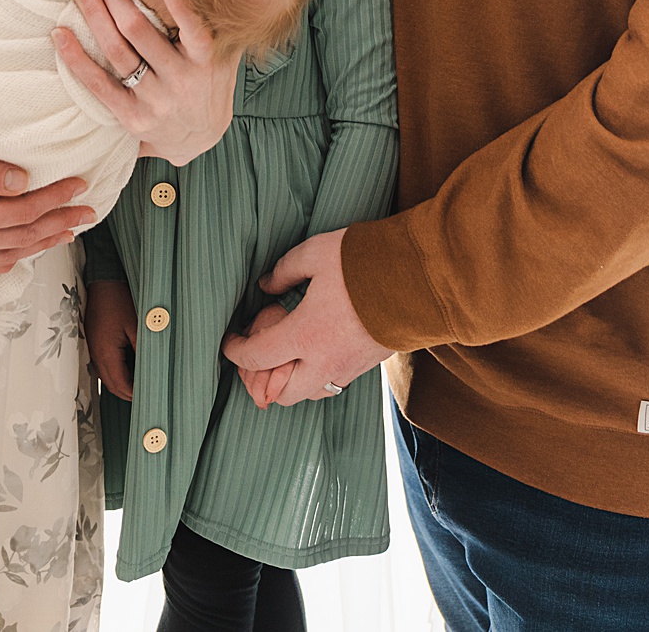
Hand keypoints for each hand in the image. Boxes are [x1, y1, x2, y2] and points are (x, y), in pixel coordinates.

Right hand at [0, 137, 91, 276]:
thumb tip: (22, 182)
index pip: (19, 212)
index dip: (53, 199)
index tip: (79, 184)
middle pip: (19, 239)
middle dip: (58, 223)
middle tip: (88, 210)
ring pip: (5, 258)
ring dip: (40, 244)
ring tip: (68, 230)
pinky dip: (10, 260)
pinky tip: (26, 250)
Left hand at [55, 0, 237, 164]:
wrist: (201, 137)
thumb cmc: (208, 81)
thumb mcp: (222, 54)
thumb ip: (216, 23)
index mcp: (205, 61)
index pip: (193, 29)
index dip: (177, 3)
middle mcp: (181, 81)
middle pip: (139, 32)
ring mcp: (155, 101)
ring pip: (116, 52)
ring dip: (94, 16)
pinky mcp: (132, 118)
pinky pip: (98, 84)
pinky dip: (76, 58)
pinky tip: (60, 35)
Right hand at [84, 278, 138, 400]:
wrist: (103, 280)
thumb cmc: (119, 299)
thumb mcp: (137, 325)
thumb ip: (143, 350)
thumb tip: (151, 370)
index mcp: (106, 352)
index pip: (120, 384)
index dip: (135, 394)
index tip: (150, 396)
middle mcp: (96, 354)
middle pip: (112, 385)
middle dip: (128, 393)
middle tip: (147, 394)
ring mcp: (93, 348)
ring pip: (107, 376)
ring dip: (122, 383)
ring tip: (141, 383)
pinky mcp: (95, 341)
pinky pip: (104, 364)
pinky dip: (117, 372)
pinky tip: (131, 367)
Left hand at [219, 230, 390, 406]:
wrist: (420, 278)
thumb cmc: (365, 263)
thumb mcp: (315, 254)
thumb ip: (284, 271)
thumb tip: (265, 285)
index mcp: (305, 334)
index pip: (257, 357)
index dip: (235, 351)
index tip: (229, 341)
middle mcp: (324, 361)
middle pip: (280, 393)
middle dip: (262, 380)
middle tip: (256, 356)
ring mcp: (348, 368)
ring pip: (310, 394)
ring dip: (291, 381)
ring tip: (286, 356)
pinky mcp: (368, 366)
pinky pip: (334, 383)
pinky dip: (317, 376)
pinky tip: (316, 352)